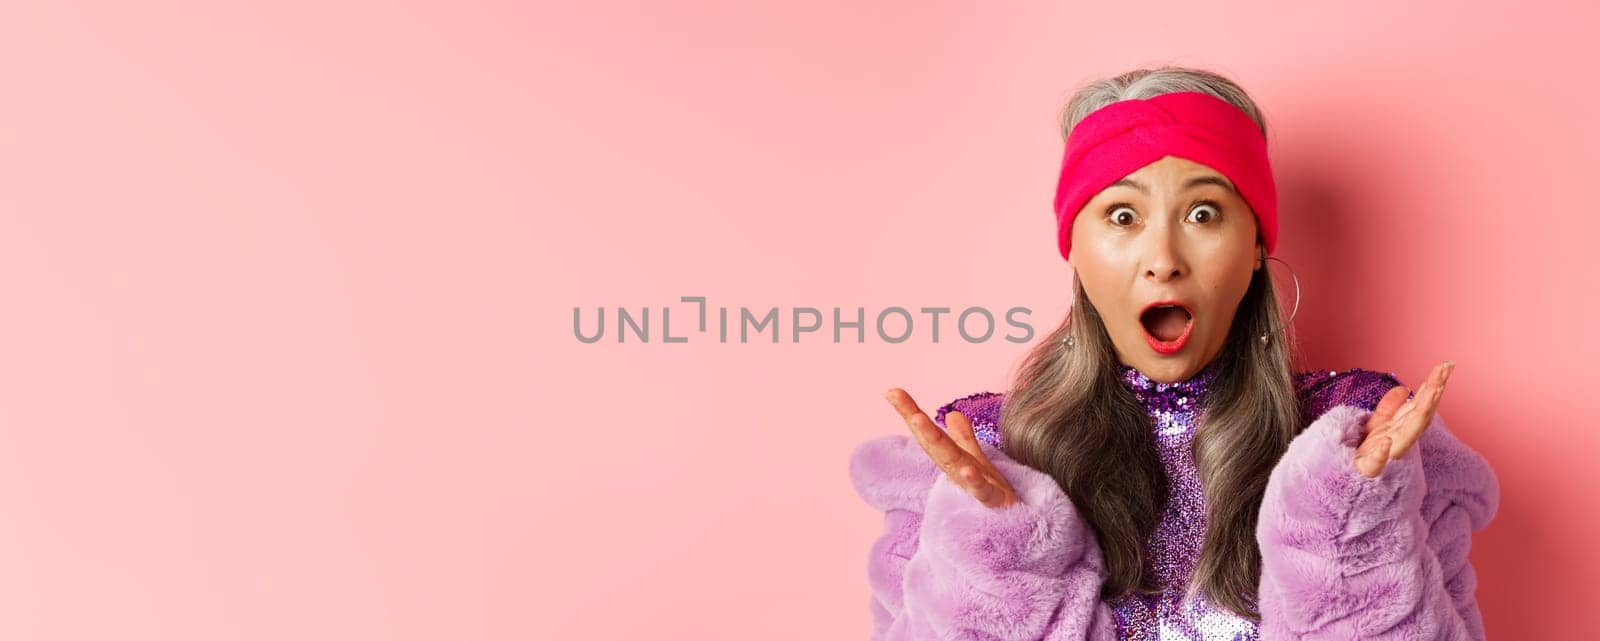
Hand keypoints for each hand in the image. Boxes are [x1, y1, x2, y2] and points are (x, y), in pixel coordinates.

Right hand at [883, 388, 1018, 507]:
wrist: (1015, 525)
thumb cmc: (993, 493)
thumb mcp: (978, 460)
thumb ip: (965, 439)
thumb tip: (953, 413)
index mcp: (952, 459)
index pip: (929, 433)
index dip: (910, 411)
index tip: (891, 390)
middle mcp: (957, 471)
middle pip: (933, 443)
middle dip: (914, 419)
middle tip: (895, 395)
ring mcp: (971, 486)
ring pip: (951, 462)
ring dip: (934, 441)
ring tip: (917, 418)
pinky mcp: (993, 501)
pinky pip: (982, 491)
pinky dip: (973, 482)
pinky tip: (967, 470)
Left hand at [1355, 361, 1455, 477]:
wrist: (1343, 477)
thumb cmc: (1362, 452)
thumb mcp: (1374, 425)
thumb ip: (1389, 408)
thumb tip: (1404, 388)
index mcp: (1399, 427)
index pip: (1420, 403)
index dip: (1433, 384)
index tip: (1446, 365)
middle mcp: (1397, 439)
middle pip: (1419, 416)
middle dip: (1432, 396)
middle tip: (1443, 375)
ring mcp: (1384, 454)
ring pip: (1406, 437)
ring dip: (1419, 418)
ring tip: (1431, 394)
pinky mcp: (1366, 469)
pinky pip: (1375, 464)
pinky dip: (1382, 454)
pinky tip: (1386, 442)